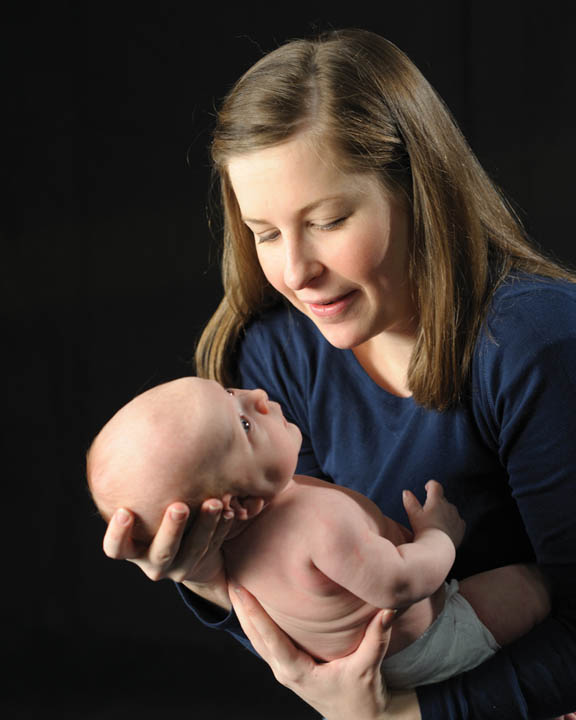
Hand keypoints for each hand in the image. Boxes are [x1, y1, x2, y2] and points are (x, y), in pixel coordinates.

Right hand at [102, 498, 234, 584]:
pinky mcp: (199, 564)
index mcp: (131, 550)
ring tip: (214, 503)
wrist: (179, 550)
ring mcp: (177, 567)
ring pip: (193, 550)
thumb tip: (139, 446)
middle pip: (162, 551)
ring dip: (205, 525)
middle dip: (172, 529)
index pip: (116, 549)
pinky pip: (213, 546)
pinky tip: (228, 510)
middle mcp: (151, 562)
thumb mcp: (140, 511)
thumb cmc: (152, 517)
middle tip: (179, 507)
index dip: (118, 534)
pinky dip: (221, 528)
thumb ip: (139, 494)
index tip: (124, 511)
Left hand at [229, 584, 418, 719]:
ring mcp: (284, 670)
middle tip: (230, 579)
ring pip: (257, 640)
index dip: (255, 614)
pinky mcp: (289, 666)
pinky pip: (266, 642)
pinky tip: (252, 607)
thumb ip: (377, 638)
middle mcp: (285, 671)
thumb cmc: (363, 698)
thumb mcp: (368, 669)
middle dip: (242, 609)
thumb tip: (389, 607)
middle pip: (255, 637)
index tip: (242, 591)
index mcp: (298, 672)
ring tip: (235, 587)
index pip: (270, 640)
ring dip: (245, 615)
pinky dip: (256, 623)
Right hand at [402, 480, 465, 548]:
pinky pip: (457, 520)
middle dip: (435, 502)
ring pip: (450, 510)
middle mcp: (448, 506)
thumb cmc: (424, 531)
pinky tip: (445, 528)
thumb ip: (410, 502)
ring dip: (444, 512)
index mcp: (436, 501)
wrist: (438, 548)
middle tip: (427, 511)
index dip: (430, 485)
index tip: (427, 488)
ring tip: (435, 522)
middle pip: (442, 499)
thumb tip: (406, 492)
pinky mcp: (461, 527)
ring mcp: (456, 516)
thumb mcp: (414, 515)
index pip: (435, 486)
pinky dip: (452, 522)